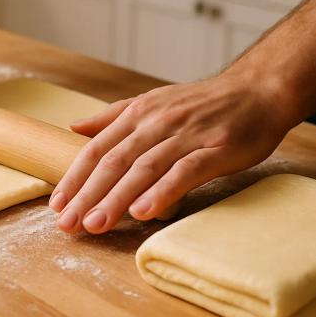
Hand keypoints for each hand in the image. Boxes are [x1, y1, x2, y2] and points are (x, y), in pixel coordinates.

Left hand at [48, 72, 295, 233]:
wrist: (258, 91)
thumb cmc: (203, 104)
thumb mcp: (154, 103)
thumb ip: (113, 116)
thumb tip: (75, 128)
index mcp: (138, 114)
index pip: (97, 149)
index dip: (75, 178)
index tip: (57, 205)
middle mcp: (157, 123)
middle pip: (114, 162)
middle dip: (87, 195)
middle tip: (68, 225)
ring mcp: (187, 135)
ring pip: (144, 169)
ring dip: (116, 199)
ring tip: (96, 225)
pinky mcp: (216, 149)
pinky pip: (184, 172)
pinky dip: (162, 191)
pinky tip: (143, 213)